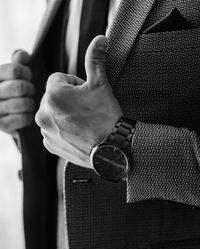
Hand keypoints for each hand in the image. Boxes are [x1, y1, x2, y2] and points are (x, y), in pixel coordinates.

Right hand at [0, 50, 34, 135]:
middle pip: (20, 87)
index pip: (15, 70)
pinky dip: (28, 116)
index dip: (27, 73)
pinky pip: (23, 118)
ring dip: (30, 103)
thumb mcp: (11, 74)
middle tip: (29, 92)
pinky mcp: (2, 125)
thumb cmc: (10, 89)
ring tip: (27, 103)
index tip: (28, 77)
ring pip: (23, 104)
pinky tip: (24, 114)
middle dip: (30, 89)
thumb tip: (23, 56)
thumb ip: (17, 62)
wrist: (4, 114)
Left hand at [35, 35, 122, 167]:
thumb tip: (99, 40)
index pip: (58, 79)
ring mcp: (46, 131)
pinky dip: (62, 130)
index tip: (86, 94)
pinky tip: (78, 132)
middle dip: (68, 99)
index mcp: (53, 94)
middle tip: (86, 109)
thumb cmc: (105, 117)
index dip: (74, 85)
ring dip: (64, 114)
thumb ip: (95, 59)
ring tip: (83, 122)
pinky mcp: (50, 145)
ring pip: (53, 113)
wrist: (110, 148)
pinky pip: (53, 130)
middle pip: (54, 96)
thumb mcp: (100, 85)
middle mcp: (44, 113)